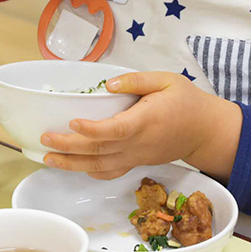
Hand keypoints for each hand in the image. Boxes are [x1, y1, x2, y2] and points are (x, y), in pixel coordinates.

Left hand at [40, 72, 241, 182]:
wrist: (206, 131)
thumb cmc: (187, 102)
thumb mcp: (167, 80)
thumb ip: (137, 80)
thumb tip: (108, 84)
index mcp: (145, 121)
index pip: (115, 129)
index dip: (92, 129)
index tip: (72, 122)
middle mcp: (138, 143)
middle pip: (100, 150)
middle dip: (69, 147)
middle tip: (44, 139)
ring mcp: (137, 156)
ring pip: (101, 166)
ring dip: (73, 164)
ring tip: (48, 158)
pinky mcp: (137, 162)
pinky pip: (112, 171)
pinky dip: (92, 172)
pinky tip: (75, 167)